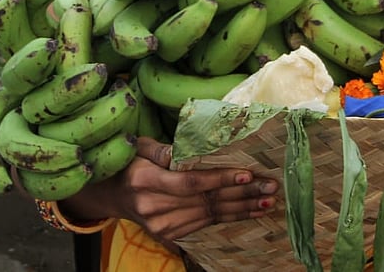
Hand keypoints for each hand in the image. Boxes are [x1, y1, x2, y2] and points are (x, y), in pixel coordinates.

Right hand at [108, 138, 276, 248]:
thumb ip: (160, 149)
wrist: (113, 196)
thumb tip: (186, 149)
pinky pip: (206, 225)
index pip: (190, 183)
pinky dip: (230, 218)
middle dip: (242, 194)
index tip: (247, 174)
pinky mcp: (171, 235)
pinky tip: (250, 212)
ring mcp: (163, 226)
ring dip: (242, 208)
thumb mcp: (138, 147)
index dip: (219, 180)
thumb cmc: (129, 163)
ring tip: (268, 201)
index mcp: (144, 181)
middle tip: (270, 186)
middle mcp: (154, 207)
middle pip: (205, 201)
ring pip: (210, 215)